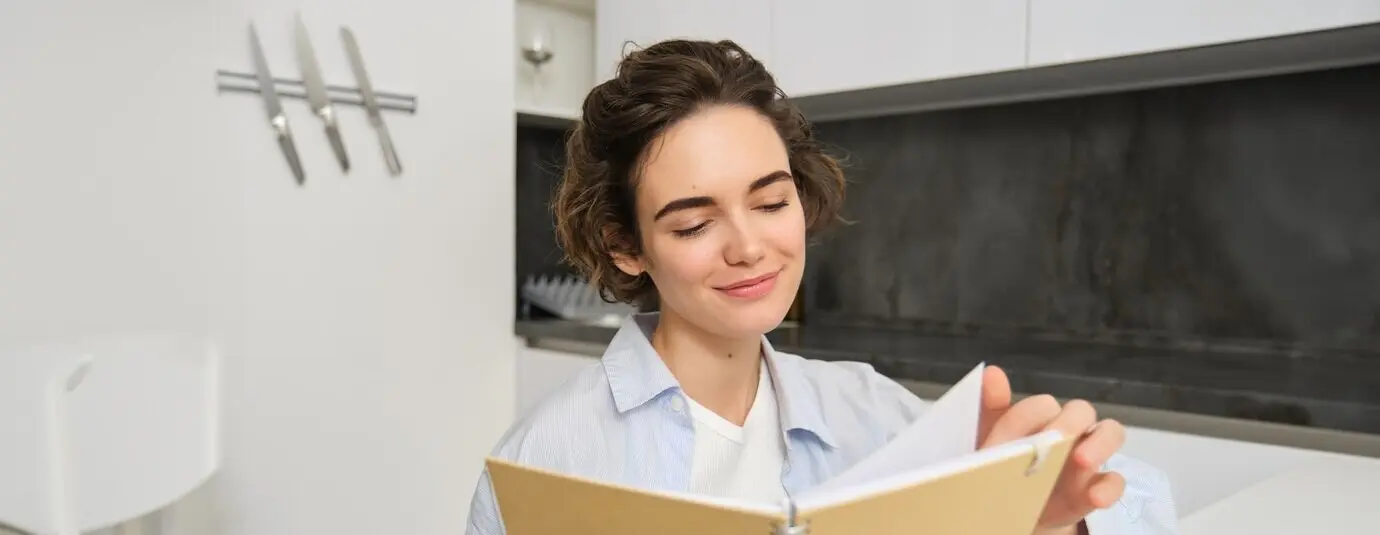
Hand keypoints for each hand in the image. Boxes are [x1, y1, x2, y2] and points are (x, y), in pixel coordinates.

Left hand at [977, 366, 1126, 534]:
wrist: (1002, 519)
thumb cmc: (994, 473)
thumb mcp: (982, 444)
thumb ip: (987, 409)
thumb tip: (992, 373)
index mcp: (1035, 419)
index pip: (1040, 407)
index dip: (1026, 420)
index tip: (1007, 443)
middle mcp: (1065, 432)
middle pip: (1080, 411)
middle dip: (1069, 423)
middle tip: (1056, 439)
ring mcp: (1085, 459)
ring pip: (1109, 434)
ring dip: (1099, 444)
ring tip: (1082, 461)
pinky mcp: (1094, 490)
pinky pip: (1114, 481)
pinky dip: (1109, 488)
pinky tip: (1096, 497)